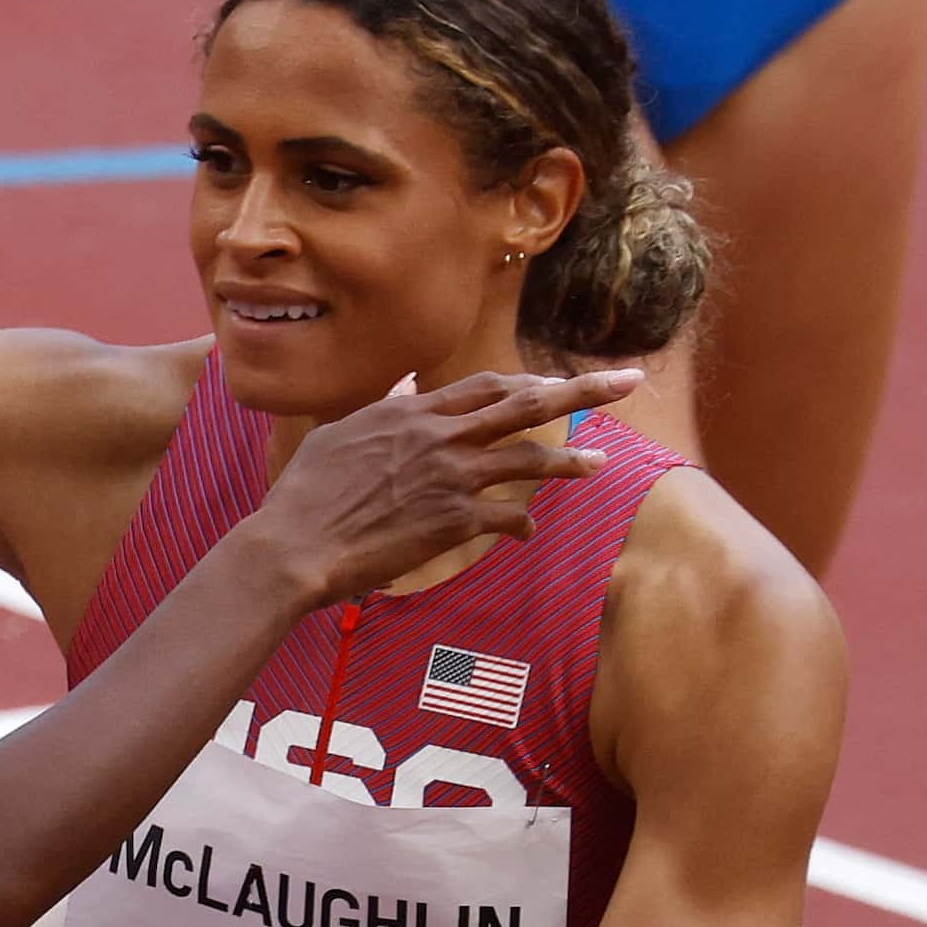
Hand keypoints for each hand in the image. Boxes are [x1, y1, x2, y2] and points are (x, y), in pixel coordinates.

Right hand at [264, 368, 641, 600]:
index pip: (485, 386)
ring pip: (532, 459)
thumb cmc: (305, 493)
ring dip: (573, 460)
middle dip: (584, 389)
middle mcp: (441, 436)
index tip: (552, 382)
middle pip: (528, 404)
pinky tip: (525, 533)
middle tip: (627, 381)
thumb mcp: (340, 433)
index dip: (525, 381)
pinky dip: (521, 525)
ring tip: (601, 463)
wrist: (298, 544)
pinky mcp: (456, 520)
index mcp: (413, 412)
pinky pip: (508, 517)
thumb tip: (409, 386)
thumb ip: (384, 408)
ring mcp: (453, 477)